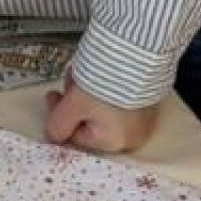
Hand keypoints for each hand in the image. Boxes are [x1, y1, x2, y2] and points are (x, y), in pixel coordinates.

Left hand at [46, 82, 160, 155]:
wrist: (137, 57)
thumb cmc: (104, 87)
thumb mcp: (73, 106)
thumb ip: (58, 125)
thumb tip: (53, 137)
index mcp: (114, 142)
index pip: (77, 135)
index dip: (59, 116)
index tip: (52, 95)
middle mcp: (132, 136)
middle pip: (92, 121)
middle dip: (74, 102)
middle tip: (68, 80)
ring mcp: (143, 117)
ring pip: (105, 109)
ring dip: (88, 92)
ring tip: (81, 71)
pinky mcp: (148, 99)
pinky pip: (121, 100)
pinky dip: (106, 88)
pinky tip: (99, 72)